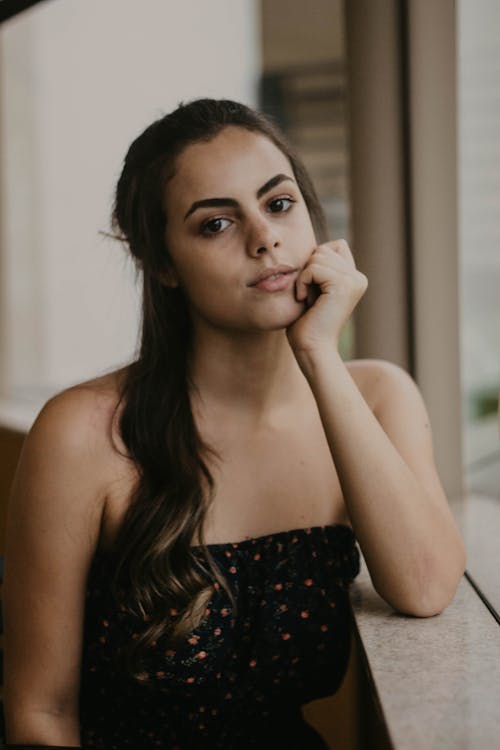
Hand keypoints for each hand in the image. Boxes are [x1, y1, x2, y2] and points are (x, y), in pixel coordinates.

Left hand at [286, 239, 367, 356]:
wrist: (312, 349)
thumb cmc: (306, 324)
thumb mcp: (314, 289)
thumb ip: (318, 268)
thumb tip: (312, 247)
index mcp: (354, 278)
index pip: (335, 246)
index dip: (316, 262)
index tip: (312, 288)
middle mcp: (358, 278)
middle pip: (324, 249)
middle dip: (308, 270)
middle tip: (309, 296)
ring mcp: (354, 281)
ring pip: (318, 256)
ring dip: (304, 277)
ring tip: (307, 299)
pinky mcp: (344, 285)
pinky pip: (313, 268)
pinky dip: (302, 282)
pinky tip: (304, 300)